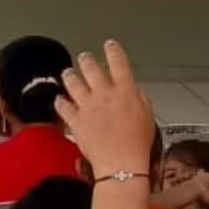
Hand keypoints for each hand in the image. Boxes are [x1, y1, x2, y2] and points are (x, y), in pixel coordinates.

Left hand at [55, 40, 154, 178]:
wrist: (121, 164)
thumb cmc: (137, 144)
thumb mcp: (148, 116)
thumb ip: (139, 98)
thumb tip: (132, 90)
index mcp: (125, 90)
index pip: (118, 61)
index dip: (113, 50)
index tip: (109, 45)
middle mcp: (104, 94)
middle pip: (90, 67)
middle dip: (86, 59)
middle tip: (84, 58)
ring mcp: (87, 106)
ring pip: (72, 82)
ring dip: (70, 75)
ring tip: (68, 73)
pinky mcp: (75, 120)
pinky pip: (62, 106)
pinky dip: (60, 101)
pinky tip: (60, 100)